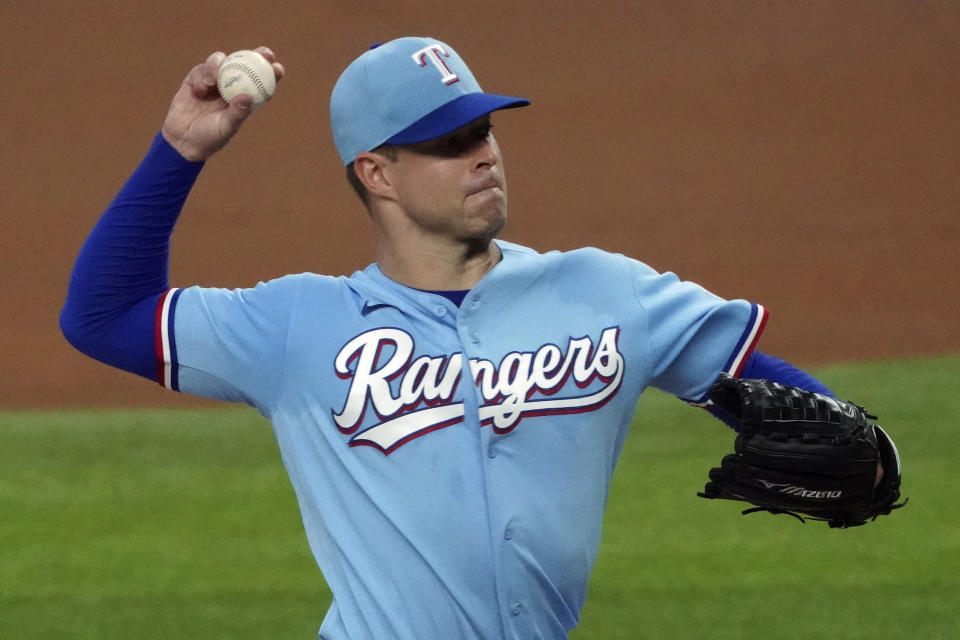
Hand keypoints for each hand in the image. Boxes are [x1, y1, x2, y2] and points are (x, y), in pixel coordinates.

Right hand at [161, 46, 284, 161]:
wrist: (183, 140)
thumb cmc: (210, 137)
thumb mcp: (226, 127)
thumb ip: (236, 113)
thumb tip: (247, 96)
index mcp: (243, 98)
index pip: (261, 81)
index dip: (271, 72)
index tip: (277, 68)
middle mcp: (231, 85)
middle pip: (246, 64)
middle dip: (257, 54)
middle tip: (263, 53)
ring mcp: (214, 80)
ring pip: (222, 61)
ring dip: (218, 66)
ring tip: (211, 81)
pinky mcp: (196, 78)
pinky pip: (202, 69)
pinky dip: (202, 76)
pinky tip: (199, 91)